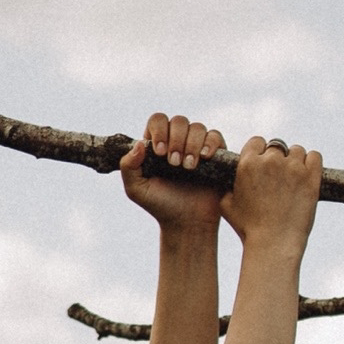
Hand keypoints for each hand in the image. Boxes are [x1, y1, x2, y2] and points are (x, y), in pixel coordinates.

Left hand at [121, 113, 224, 236]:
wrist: (187, 223)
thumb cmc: (161, 206)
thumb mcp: (136, 189)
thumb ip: (128, 166)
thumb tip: (139, 143)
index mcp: (158, 144)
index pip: (158, 120)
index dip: (159, 130)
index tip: (159, 153)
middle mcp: (178, 141)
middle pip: (179, 121)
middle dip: (176, 140)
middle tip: (174, 164)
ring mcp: (198, 146)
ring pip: (198, 127)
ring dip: (192, 145)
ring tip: (188, 168)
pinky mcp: (216, 155)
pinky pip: (215, 136)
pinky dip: (210, 143)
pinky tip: (204, 158)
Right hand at [223, 136, 321, 259]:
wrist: (274, 244)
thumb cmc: (249, 229)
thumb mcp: (226, 206)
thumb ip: (227, 186)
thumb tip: (229, 180)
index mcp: (248, 164)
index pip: (256, 142)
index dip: (260, 152)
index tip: (263, 164)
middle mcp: (270, 160)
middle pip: (277, 146)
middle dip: (277, 158)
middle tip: (279, 176)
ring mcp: (292, 167)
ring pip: (297, 150)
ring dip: (295, 161)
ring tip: (293, 178)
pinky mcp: (311, 177)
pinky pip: (314, 156)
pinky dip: (312, 163)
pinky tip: (308, 174)